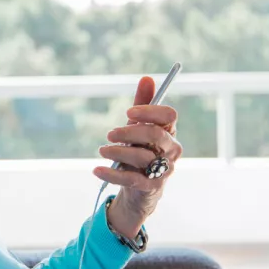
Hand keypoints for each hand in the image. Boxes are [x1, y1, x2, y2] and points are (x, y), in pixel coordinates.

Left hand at [94, 76, 181, 238]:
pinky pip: (132, 179)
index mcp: (169, 132)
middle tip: (110, 134)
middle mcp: (171, 150)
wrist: (138, 189)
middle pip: (155, 134)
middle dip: (129, 131)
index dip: (149, 111)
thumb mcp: (137, 127)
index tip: (128, 112)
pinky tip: (97, 170)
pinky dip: (112, 174)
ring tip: (102, 150)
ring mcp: (164, 170)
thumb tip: (146, 78)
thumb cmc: (139, 151)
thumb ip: (143, 105)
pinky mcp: (152, 187)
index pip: (169, 116)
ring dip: (118, 152)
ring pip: (143, 157)